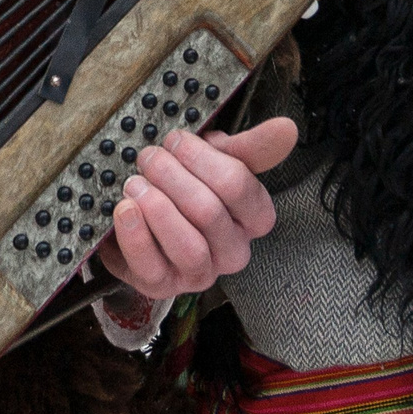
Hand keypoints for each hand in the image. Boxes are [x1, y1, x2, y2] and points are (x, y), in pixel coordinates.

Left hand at [98, 116, 298, 299]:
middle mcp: (232, 251)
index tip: (177, 141)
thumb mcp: (215, 162)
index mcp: (253, 218)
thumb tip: (287, 127)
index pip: (239, 187)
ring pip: (189, 246)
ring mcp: (199, 273)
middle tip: (150, 158)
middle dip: (174, 178)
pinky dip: (135, 234)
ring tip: (135, 184)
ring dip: (158, 208)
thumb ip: (250, 147)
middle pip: (209, 213)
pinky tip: (125, 209)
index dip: (203, 159)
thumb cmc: (182, 189)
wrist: (135, 221)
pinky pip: (152, 265)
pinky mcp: (162, 285)